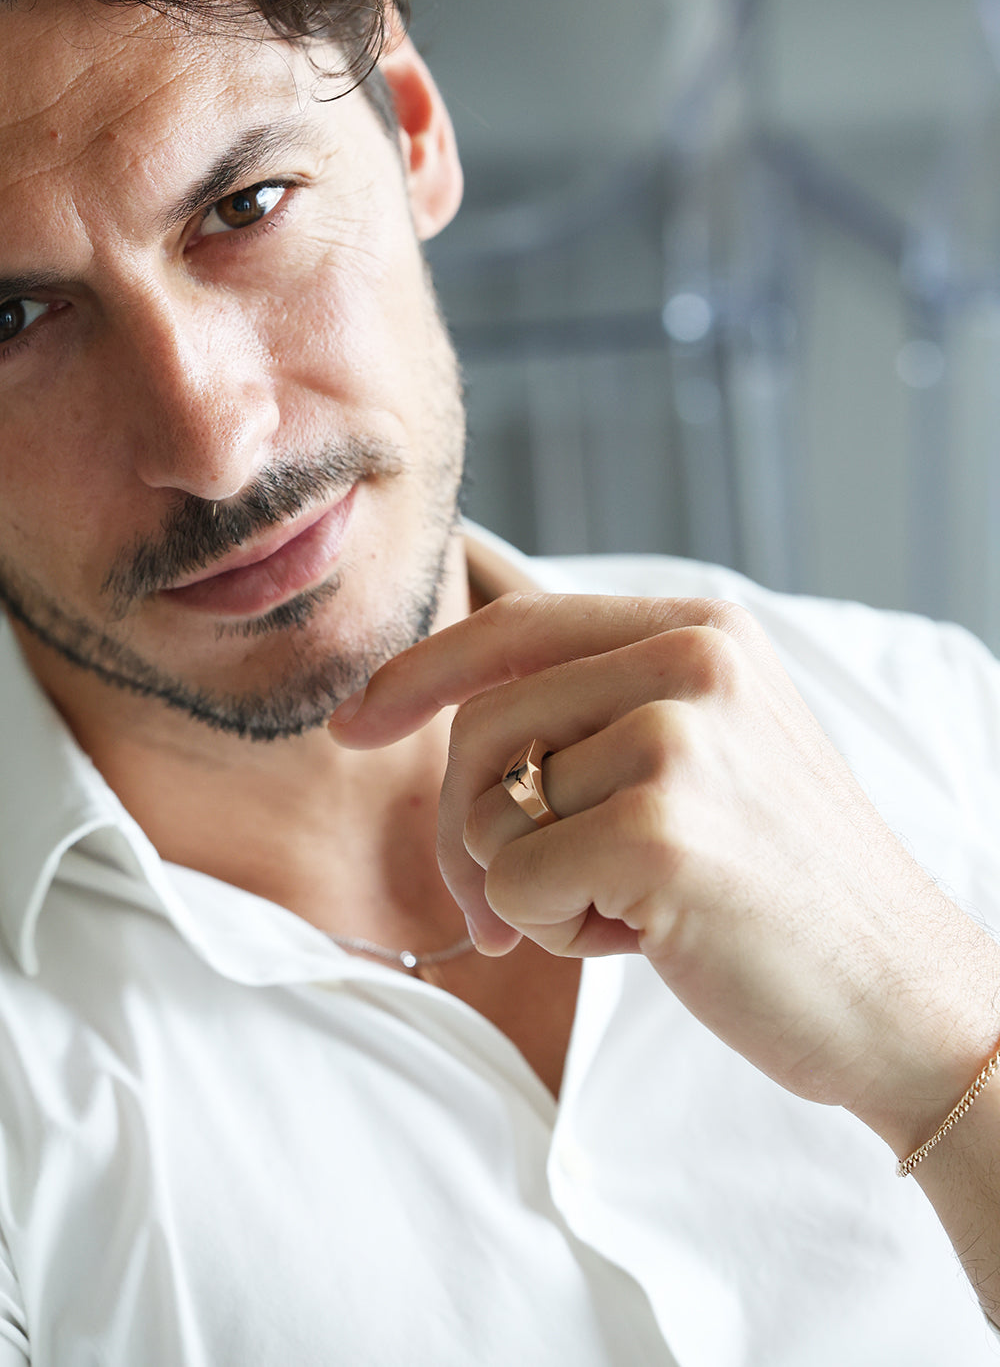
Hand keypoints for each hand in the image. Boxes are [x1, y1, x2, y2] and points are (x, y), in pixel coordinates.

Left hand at [331, 592, 999, 1149]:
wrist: (897, 995)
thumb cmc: (781, 884)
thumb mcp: (710, 747)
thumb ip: (602, 703)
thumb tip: (451, 689)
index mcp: (700, 627)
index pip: (516, 624)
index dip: (421, 673)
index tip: (357, 723)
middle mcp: (692, 659)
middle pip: (481, 724)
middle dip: (466, 827)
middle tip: (512, 904)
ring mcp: (679, 737)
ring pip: (491, 811)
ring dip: (532, 886)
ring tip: (629, 905)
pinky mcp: (659, 829)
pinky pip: (514, 882)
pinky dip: (555, 929)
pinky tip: (645, 938)